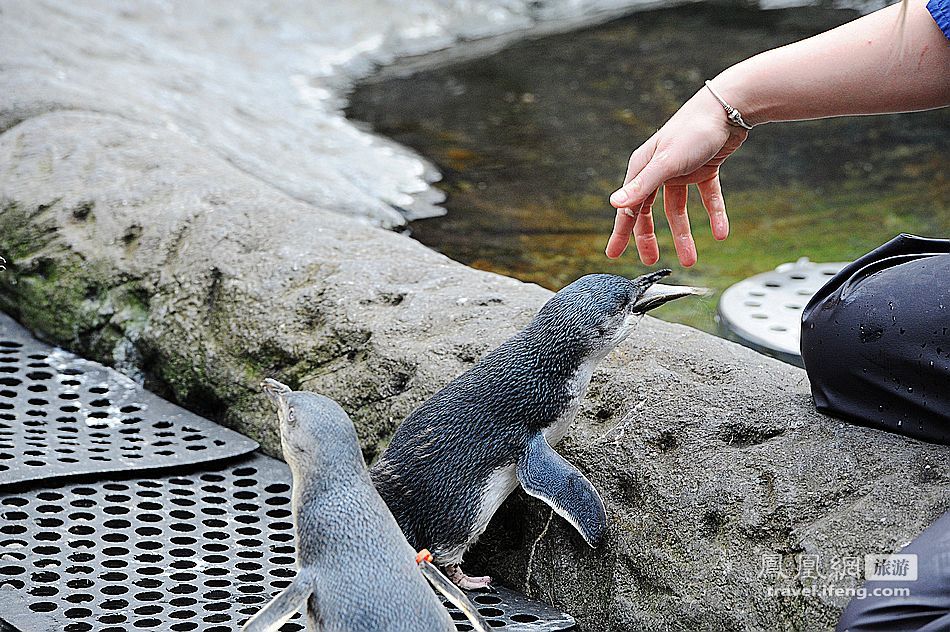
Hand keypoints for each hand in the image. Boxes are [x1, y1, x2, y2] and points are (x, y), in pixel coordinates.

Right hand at [606, 86, 747, 266]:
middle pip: (649, 211)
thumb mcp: (666, 163)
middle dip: (649, 237)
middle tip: (650, 260)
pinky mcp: (704, 169)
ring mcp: (681, 171)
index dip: (621, 232)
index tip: (614, 254)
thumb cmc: (694, 130)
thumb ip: (642, 186)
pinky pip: (706, 198)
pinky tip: (721, 232)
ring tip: (691, 258)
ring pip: (677, 210)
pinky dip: (713, 215)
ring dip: (684, 234)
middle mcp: (658, 171)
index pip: (629, 207)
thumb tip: (615, 205)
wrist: (729, 107)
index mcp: (643, 168)